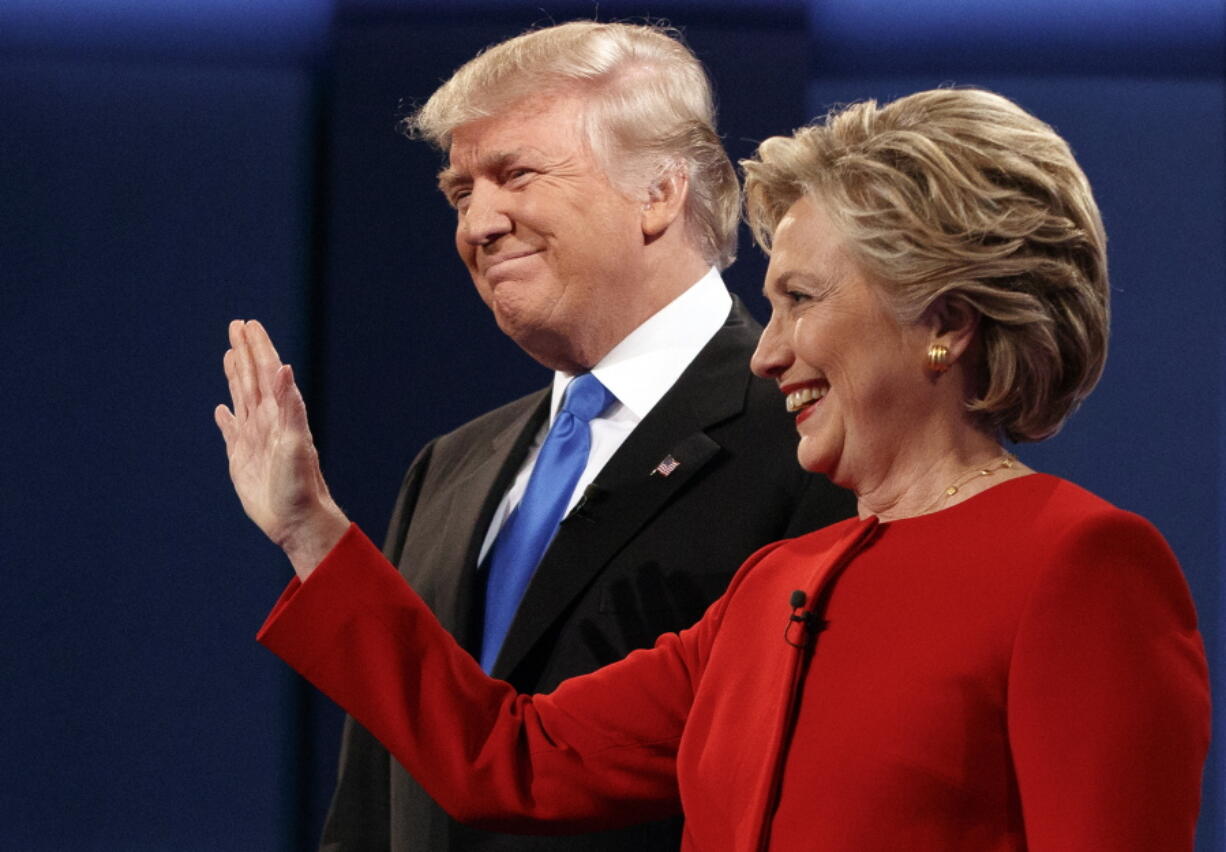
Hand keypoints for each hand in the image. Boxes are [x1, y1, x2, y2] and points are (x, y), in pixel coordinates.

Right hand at [214, 320, 348, 579]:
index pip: (267, 371)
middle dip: (245, 351)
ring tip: (230, 354)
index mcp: (280, 414)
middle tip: (236, 325)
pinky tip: (221, 410)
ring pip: (242, 398)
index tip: (248, 324)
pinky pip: (232, 431)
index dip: (258, 347)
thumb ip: (289, 405)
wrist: (296, 519)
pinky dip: (226, 418)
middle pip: (253, 378)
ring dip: (236, 376)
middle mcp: (267, 422)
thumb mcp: (295, 442)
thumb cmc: (299, 484)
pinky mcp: (242, 459)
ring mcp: (254, 439)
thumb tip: (283, 367)